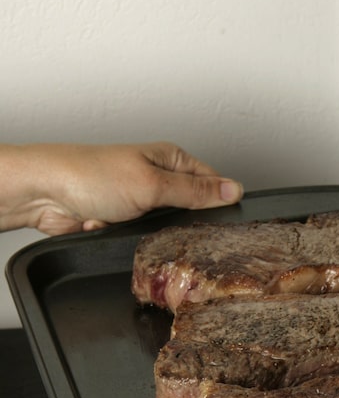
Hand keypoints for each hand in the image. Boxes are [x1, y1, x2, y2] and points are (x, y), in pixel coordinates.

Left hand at [0, 141, 243, 234]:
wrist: (44, 193)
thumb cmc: (91, 176)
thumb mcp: (153, 184)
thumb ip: (196, 192)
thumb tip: (234, 190)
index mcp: (170, 159)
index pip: (212, 182)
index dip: (220, 202)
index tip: (226, 222)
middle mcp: (157, 177)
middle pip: (191, 208)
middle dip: (185, 224)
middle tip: (180, 231)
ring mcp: (140, 201)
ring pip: (167, 229)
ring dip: (153, 234)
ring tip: (141, 228)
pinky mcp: (124, 221)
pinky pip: (142, 239)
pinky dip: (130, 238)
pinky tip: (118, 230)